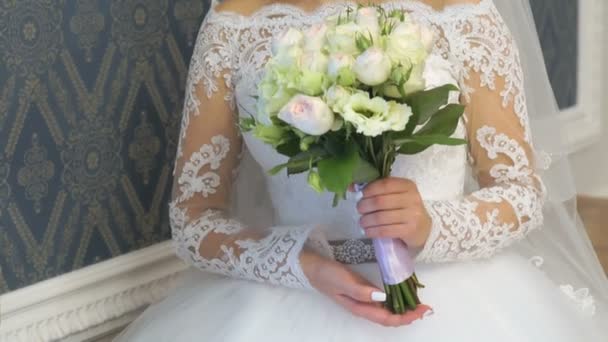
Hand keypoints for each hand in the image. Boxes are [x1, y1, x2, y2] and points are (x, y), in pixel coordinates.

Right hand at [300, 250, 430, 326]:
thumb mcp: (342, 281)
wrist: (310, 266)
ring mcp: (363, 298)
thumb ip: (361, 290)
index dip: (405, 317)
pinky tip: (401, 292)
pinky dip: (395, 299)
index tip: (421, 309)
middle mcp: (363, 306)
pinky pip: (383, 300)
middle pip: (390, 317)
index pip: (387, 319)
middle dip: (409, 315)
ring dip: (403, 308)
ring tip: (418, 302)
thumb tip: (383, 298)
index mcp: (359, 307)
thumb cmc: (326, 274)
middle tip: (426, 307)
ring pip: (387, 310)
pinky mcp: (362, 289)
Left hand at [356, 178, 431, 248]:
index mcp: (408, 186)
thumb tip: (351, 186)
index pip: (384, 184)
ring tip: (362, 222)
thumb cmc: (404, 209)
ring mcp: (412, 215)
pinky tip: (367, 231)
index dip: (369, 189)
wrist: (423, 229)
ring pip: (381, 217)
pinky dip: (372, 231)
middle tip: (359, 209)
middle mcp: (412, 199)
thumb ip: (376, 189)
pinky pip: (385, 230)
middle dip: (365, 206)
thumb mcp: (395, 195)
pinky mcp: (410, 230)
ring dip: (366, 220)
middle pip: (380, 201)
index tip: (360, 195)